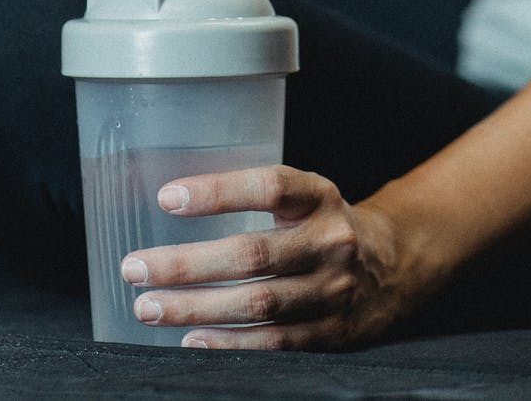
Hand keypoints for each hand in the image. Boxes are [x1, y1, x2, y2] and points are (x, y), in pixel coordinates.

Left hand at [120, 165, 433, 350]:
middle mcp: (330, 241)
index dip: (218, 192)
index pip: (269, 187)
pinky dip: (228, 343)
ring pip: (259, 303)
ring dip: (196, 308)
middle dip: (186, 264)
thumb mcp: (300, 197)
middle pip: (254, 254)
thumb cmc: (321, 227)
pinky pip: (273, 341)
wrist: (395, 266)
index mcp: (318, 197)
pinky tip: (191, 339)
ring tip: (148, 307)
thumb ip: (249, 199)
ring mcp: (334, 290)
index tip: (166, 198)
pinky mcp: (331, 331)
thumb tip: (164, 205)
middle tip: (135, 267)